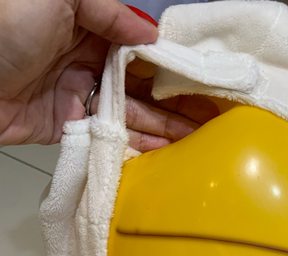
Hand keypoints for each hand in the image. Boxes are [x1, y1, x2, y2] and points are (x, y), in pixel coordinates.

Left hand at [0, 0, 217, 149]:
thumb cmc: (6, 27)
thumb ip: (108, 11)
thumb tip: (150, 36)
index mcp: (91, 27)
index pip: (142, 50)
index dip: (173, 65)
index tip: (205, 82)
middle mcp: (90, 62)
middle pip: (143, 86)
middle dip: (177, 103)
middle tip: (213, 121)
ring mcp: (82, 97)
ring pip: (132, 115)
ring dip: (165, 129)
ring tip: (199, 144)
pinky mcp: (70, 127)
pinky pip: (109, 138)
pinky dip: (136, 146)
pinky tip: (165, 154)